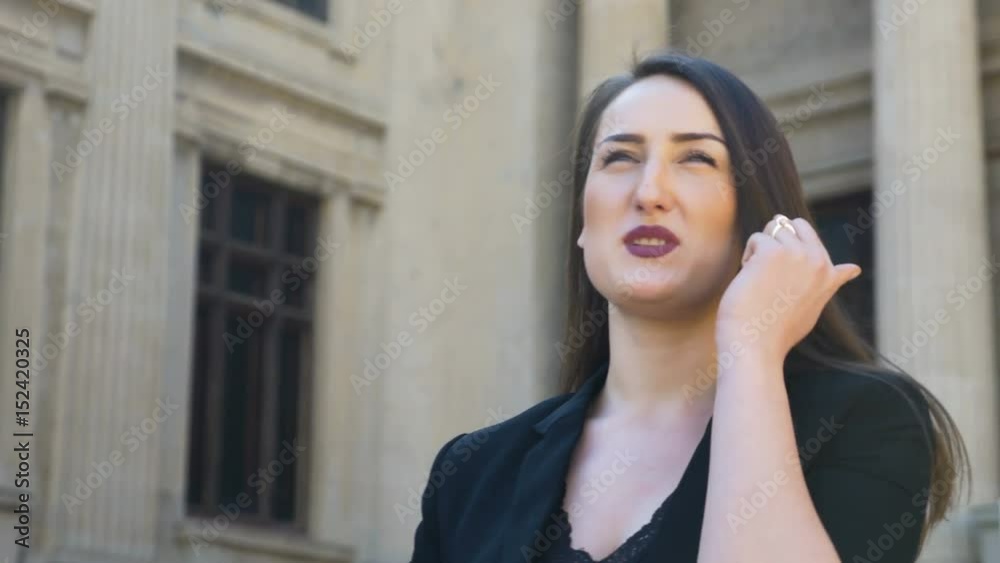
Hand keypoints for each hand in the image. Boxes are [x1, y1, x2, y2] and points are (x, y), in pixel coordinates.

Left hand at [715, 215, 860, 364]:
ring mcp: (796, 254)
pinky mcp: (773, 251)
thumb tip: (854, 269)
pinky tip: (750, 280)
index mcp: (829, 273)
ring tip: (759, 280)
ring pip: (772, 230)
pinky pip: (756, 239)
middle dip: (774, 240)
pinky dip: (747, 257)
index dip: (790, 250)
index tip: (783, 274)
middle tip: (766, 273)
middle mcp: (817, 260)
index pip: (811, 237)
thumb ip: (831, 283)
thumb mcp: (814, 305)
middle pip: (792, 224)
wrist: (756, 345)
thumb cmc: (778, 330)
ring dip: (759, 250)